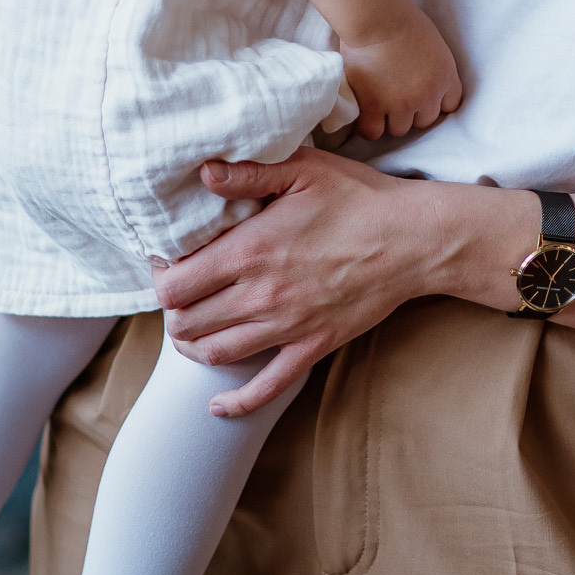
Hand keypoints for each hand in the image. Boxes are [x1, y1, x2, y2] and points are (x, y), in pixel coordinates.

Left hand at [156, 149, 449, 415]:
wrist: (414, 240)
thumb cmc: (360, 198)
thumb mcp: (304, 169)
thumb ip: (250, 173)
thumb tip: (204, 173)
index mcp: (250, 251)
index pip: (175, 285)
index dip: (161, 278)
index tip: (168, 263)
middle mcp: (261, 295)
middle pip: (186, 324)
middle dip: (173, 311)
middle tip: (179, 294)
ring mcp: (286, 327)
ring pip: (215, 354)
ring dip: (192, 346)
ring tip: (191, 329)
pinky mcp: (312, 347)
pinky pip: (265, 388)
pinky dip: (235, 402)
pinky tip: (218, 405)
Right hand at [339, 7, 462, 142]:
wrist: (377, 17)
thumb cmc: (400, 18)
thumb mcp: (431, 42)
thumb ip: (430, 66)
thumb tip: (418, 77)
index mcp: (445, 76)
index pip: (450, 105)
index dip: (434, 102)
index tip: (421, 97)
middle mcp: (427, 95)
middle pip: (424, 121)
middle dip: (411, 112)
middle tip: (394, 96)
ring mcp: (401, 104)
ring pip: (399, 130)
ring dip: (388, 119)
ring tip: (376, 102)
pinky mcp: (374, 107)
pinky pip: (373, 132)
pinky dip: (368, 125)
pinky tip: (363, 111)